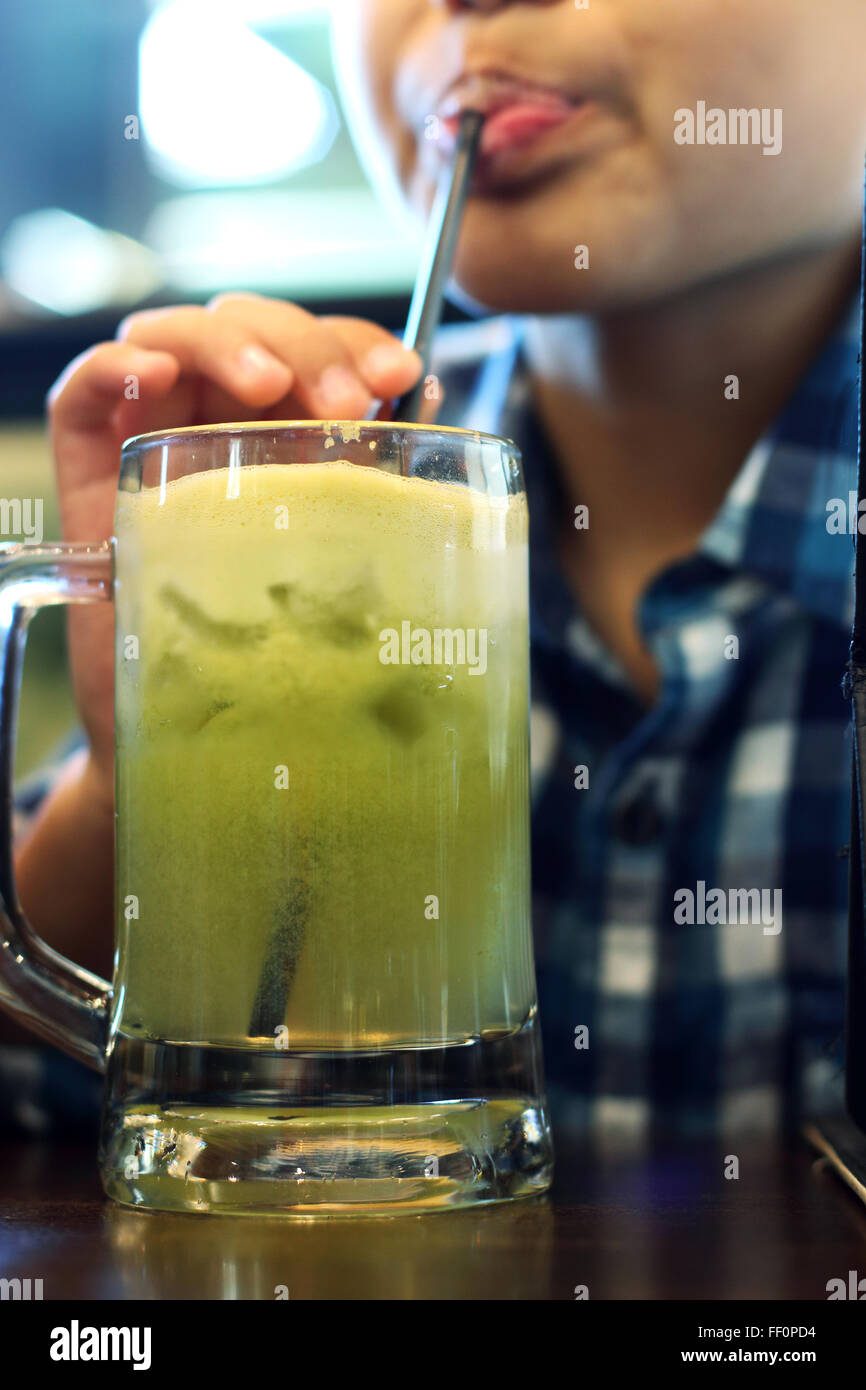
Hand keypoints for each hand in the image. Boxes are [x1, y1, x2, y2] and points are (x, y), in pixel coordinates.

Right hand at [47, 293, 423, 802]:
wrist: (201, 735)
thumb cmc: (280, 645)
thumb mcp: (340, 559)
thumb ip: (374, 485)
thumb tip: (430, 405)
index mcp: (289, 430)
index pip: (318, 349)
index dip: (357, 343)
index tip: (402, 376)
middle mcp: (222, 422)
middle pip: (253, 327)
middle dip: (307, 347)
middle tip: (345, 404)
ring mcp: (154, 437)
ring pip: (178, 336)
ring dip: (229, 343)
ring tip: (268, 386)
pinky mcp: (90, 468)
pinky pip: (86, 388)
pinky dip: (117, 364)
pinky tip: (157, 375)